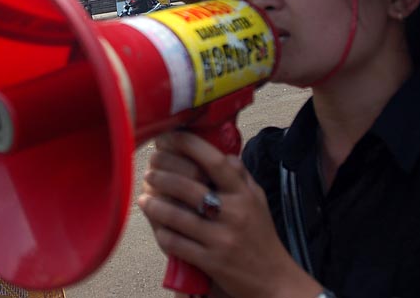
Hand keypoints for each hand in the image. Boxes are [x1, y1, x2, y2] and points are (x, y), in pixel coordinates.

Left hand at [137, 132, 319, 297]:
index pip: (214, 162)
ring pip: (177, 216)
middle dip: (162, 174)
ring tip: (144, 197)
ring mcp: (221, 239)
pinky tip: (156, 226)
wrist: (274, 280)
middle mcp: (234, 213)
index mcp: (244, 194)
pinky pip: (177, 244)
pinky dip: (162, 233)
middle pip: (188, 187)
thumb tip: (224, 154)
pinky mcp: (211, 262)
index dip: (187, 146)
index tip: (167, 138)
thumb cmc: (261, 236)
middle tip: (149, 169)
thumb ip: (241, 176)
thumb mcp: (257, 201)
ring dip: (154, 204)